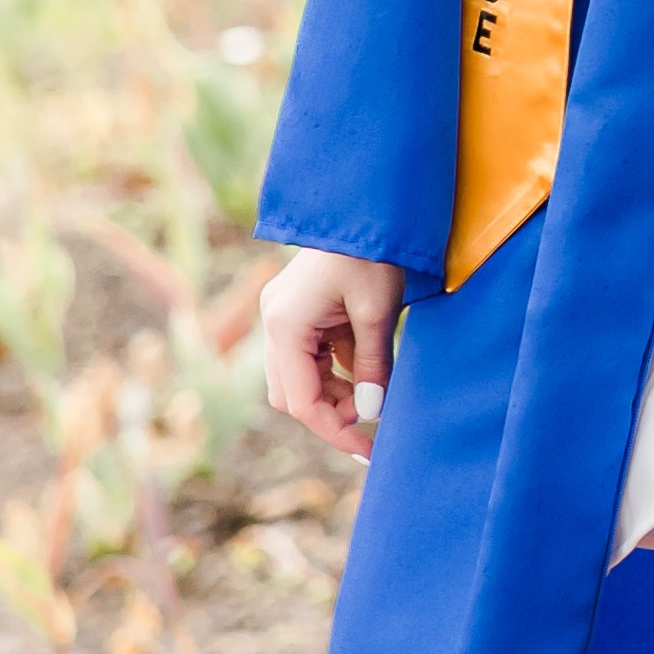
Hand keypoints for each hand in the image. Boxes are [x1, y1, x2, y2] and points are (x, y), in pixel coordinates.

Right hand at [257, 248, 409, 459]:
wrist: (365, 206)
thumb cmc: (372, 252)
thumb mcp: (378, 310)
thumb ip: (372, 363)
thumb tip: (370, 412)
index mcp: (285, 326)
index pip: (300, 399)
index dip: (333, 428)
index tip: (366, 448)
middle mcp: (274, 323)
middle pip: (291, 392)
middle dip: (330, 412)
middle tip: (372, 424)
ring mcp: (283, 316)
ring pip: (300, 376)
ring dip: (334, 391)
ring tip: (375, 395)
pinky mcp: (298, 311)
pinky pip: (311, 354)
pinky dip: (336, 368)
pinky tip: (367, 370)